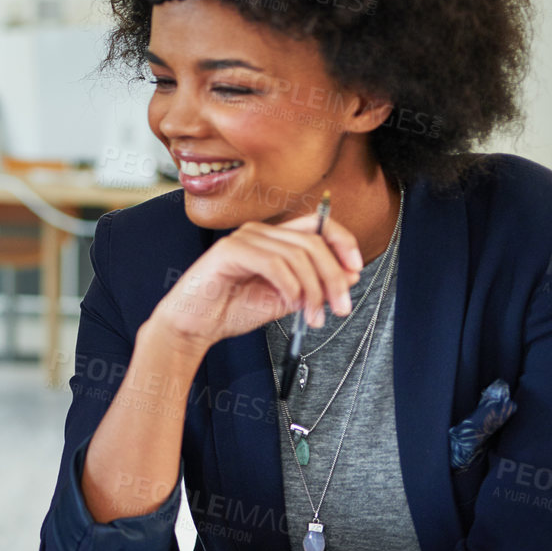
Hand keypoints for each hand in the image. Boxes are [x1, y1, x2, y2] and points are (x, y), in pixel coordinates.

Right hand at [150, 210, 362, 351]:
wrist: (195, 326)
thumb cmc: (231, 310)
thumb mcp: (286, 299)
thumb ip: (315, 285)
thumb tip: (351, 274)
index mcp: (273, 239)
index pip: (318, 225)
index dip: (343, 242)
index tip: (356, 269)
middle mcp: (259, 232)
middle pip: (313, 241)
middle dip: (333, 277)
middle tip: (339, 308)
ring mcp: (243, 238)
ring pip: (297, 254)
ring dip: (313, 289)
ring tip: (311, 315)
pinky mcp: (228, 250)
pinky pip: (274, 263)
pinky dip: (290, 286)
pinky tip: (289, 302)